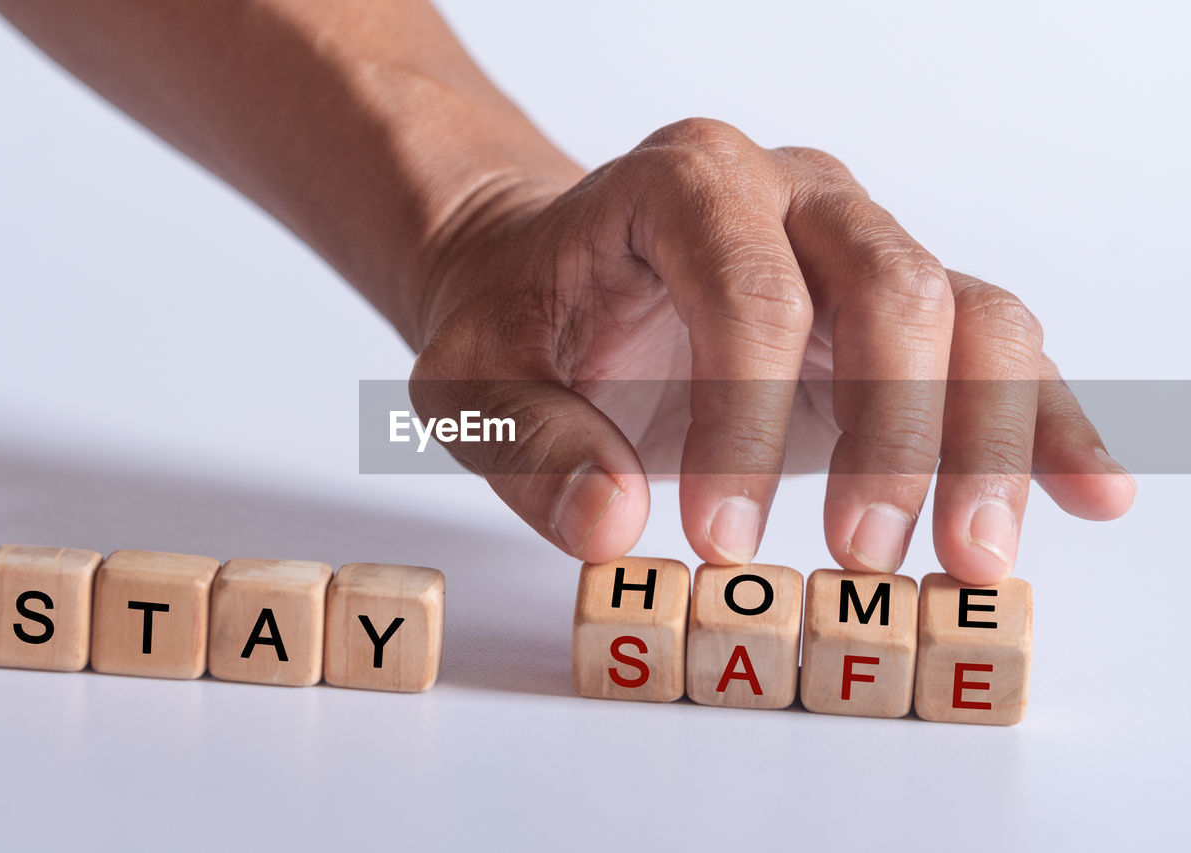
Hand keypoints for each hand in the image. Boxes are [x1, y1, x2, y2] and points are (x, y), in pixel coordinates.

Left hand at [410, 118, 1134, 582]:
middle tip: (860, 557)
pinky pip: (1000, 353)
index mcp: (683, 184)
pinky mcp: (900, 317)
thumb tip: (614, 530)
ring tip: (969, 562)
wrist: (549, 282)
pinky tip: (1087, 496)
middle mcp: (794, 197)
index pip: (745, 281)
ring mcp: (861, 248)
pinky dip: (1044, 424)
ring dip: (985, 441)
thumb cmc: (517, 323)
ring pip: (971, 317)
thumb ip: (531, 449)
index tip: (721, 537)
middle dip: (891, 431)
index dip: (744, 412)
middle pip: (891, 287)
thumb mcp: (475, 387)